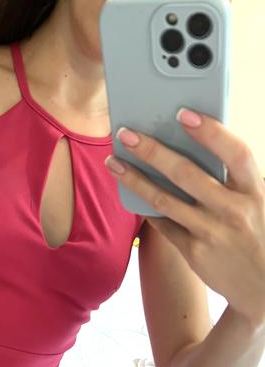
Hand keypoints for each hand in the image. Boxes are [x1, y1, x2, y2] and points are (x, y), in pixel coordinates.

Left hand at [105, 107, 264, 329]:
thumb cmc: (259, 232)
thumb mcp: (260, 201)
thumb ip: (235, 178)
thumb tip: (198, 145)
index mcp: (255, 191)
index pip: (235, 154)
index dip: (211, 132)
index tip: (184, 114)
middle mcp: (234, 211)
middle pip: (187, 175)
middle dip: (153, 151)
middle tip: (126, 135)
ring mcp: (212, 233)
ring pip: (165, 201)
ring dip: (135, 179)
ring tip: (115, 163)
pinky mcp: (195, 253)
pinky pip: (164, 225)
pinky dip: (148, 208)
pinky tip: (132, 193)